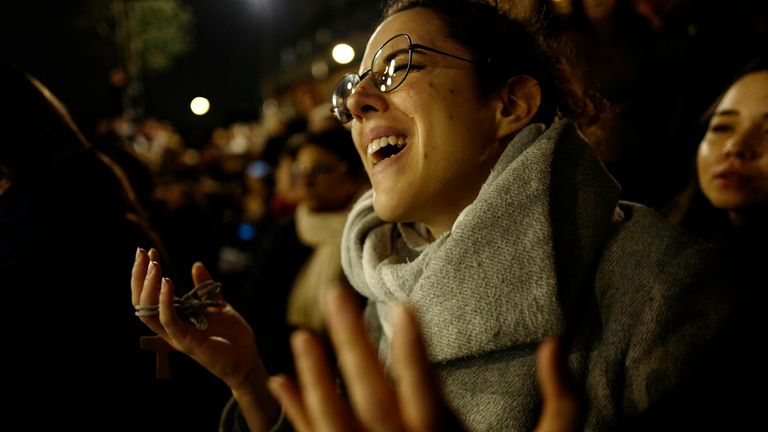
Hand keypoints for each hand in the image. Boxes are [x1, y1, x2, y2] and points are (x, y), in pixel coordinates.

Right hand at [131, 248, 264, 391]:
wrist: (247, 360)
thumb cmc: (231, 336)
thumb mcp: (217, 305)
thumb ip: (206, 287)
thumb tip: (196, 264)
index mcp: (175, 318)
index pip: (149, 295)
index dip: (144, 274)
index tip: (148, 252)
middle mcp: (170, 327)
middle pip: (141, 302)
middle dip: (139, 276)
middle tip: (142, 253)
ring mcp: (177, 336)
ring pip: (148, 312)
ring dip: (148, 287)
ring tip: (153, 265)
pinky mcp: (188, 342)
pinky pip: (169, 321)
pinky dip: (165, 302)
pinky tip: (167, 283)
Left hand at [268, 286, 581, 431]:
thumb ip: (560, 400)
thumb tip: (556, 341)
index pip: (429, 396)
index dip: (414, 354)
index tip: (403, 307)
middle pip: (372, 399)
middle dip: (351, 345)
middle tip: (334, 296)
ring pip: (336, 425)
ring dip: (315, 379)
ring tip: (299, 335)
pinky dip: (300, 415)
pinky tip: (281, 384)